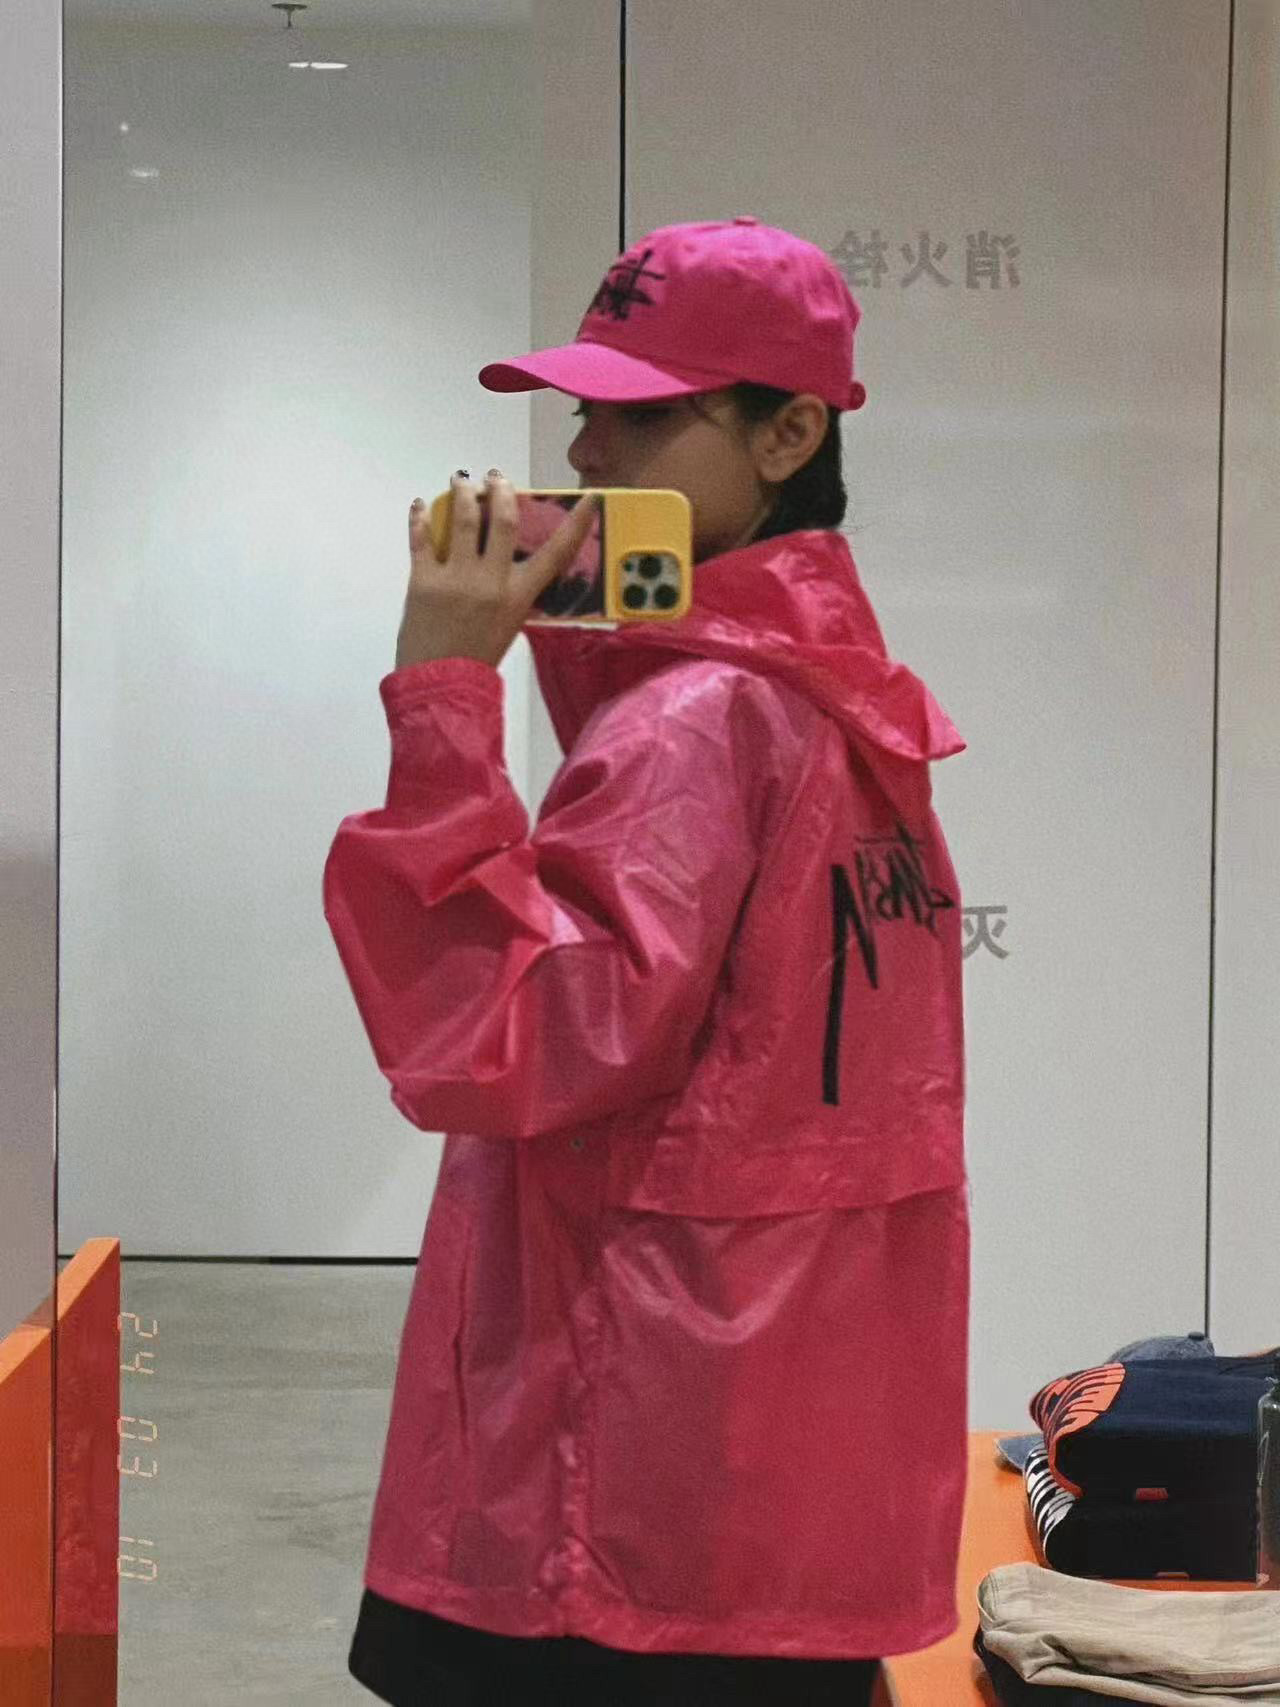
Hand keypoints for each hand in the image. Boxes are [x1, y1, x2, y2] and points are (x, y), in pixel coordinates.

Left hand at [395, 470, 597, 671]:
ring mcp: (455, 578)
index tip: (587, 499)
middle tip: (495, 478)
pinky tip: (419, 505)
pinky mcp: (423, 580)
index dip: (576, 524)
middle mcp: (491, 581)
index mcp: (518, 596)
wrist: (440, 685)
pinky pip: (421, 538)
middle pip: (503, 520)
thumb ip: (511, 591)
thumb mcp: (508, 625)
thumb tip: (505, 556)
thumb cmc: (477, 659)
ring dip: (462, 492)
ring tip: (460, 480)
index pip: (556, 553)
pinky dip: (419, 517)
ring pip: (463, 519)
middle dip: (501, 490)